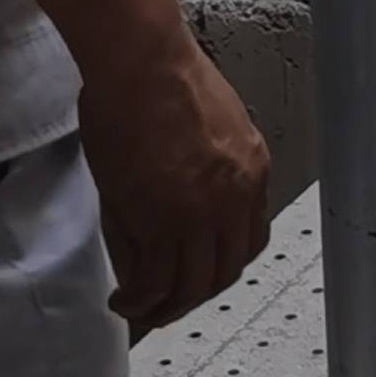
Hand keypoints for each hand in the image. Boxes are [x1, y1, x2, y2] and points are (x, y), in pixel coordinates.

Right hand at [74, 23, 271, 336]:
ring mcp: (198, 213)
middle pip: (223, 272)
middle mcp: (234, 197)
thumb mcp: (211, 129)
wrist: (144, 66)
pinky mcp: (158, 220)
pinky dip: (138, 300)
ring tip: (140, 311)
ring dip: (165, 308)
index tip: (199, 273)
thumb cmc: (166, 81)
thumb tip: (186, 213)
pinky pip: (153, 281)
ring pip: (191, 285)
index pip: (249, 240)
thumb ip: (209, 172)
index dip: (222, 265)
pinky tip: (123, 299)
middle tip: (167, 305)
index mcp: (252, 170)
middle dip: (194, 297)